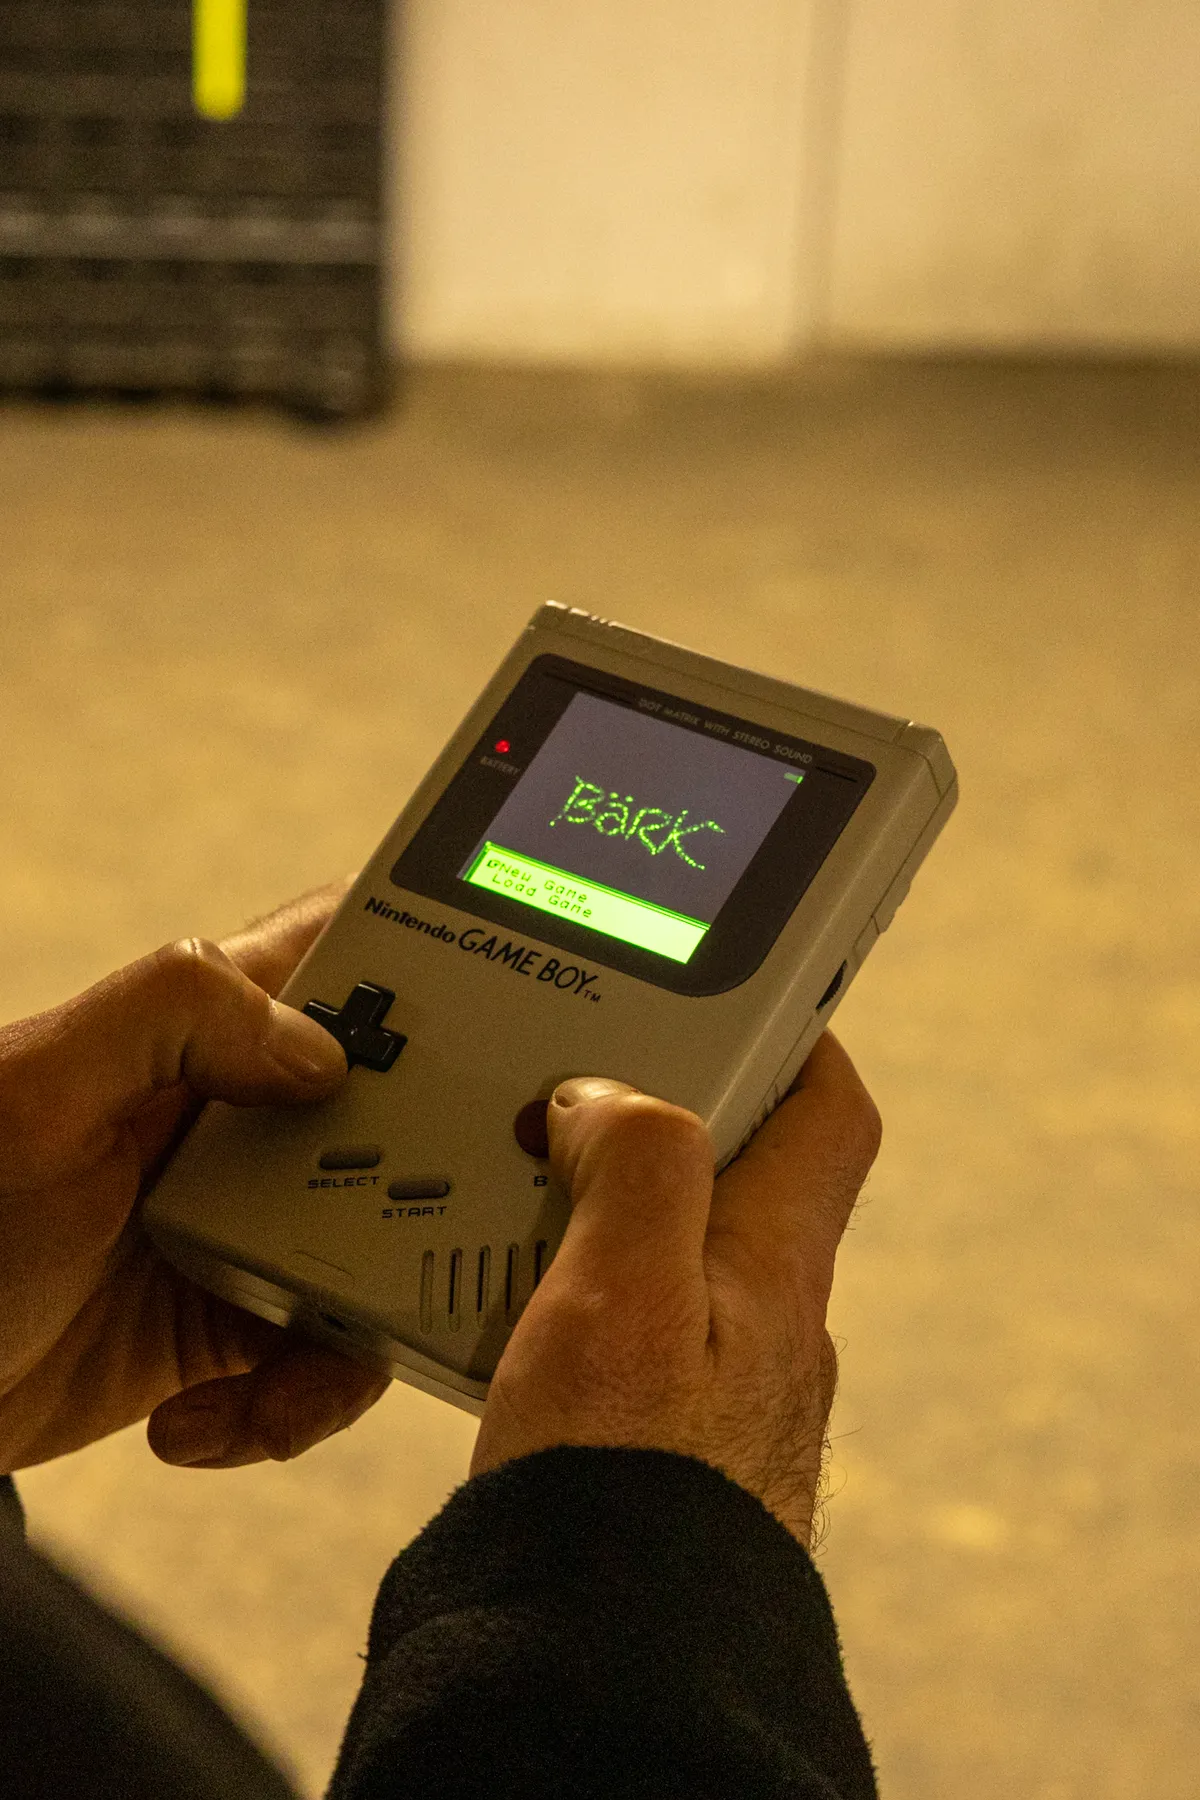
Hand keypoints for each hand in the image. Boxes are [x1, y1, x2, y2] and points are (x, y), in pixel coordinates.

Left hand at [0, 880, 390, 1474]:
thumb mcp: (38, 1088)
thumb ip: (175, 1014)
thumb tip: (324, 1053)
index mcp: (208, 1030)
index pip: (349, 956)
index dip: (439, 964)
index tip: (514, 1015)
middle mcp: (251, 1121)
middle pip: (410, 1116)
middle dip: (445, 1182)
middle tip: (431, 1243)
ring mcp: (257, 1226)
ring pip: (393, 1252)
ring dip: (370, 1325)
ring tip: (281, 1377)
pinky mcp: (244, 1326)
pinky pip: (330, 1358)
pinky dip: (296, 1404)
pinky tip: (206, 1421)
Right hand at [469, 1033, 881, 1548]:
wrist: (597, 1663)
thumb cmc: (622, 1488)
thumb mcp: (626, 1291)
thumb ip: (634, 1163)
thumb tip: (603, 1103)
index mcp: (776, 1266)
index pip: (828, 1113)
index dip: (787, 1039)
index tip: (714, 1000)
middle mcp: (760, 1321)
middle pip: (725, 1171)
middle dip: (643, 1120)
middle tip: (551, 1103)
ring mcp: (710, 1384)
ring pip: (655, 1250)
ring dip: (582, 1211)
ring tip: (493, 1201)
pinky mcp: (650, 1435)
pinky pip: (611, 1327)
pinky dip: (557, 1293)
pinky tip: (492, 1308)